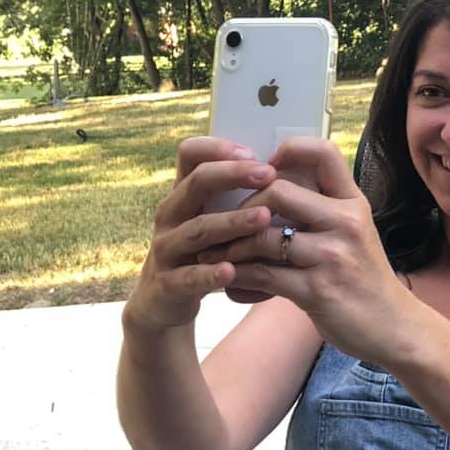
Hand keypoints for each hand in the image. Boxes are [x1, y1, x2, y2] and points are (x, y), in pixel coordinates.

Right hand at [123, 137, 276, 331]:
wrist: (162, 301)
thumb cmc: (203, 252)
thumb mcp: (213, 219)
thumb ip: (237, 197)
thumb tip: (287, 170)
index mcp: (184, 194)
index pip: (190, 154)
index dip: (218, 147)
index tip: (253, 151)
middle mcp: (171, 215)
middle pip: (196, 183)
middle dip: (233, 175)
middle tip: (268, 174)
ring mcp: (166, 248)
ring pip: (197, 230)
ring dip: (231, 222)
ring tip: (263, 218)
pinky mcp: (166, 284)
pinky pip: (188, 277)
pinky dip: (209, 274)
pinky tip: (232, 271)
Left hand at [201, 137, 415, 363]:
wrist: (393, 326)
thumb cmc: (364, 278)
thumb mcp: (354, 232)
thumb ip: (321, 210)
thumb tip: (270, 187)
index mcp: (353, 202)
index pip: (322, 152)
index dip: (287, 151)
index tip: (265, 170)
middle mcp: (346, 222)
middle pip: (278, 191)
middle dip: (244, 207)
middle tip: (228, 222)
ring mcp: (333, 256)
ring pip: (264, 236)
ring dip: (233, 246)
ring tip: (219, 253)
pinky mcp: (318, 290)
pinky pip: (263, 275)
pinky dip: (239, 277)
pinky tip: (230, 281)